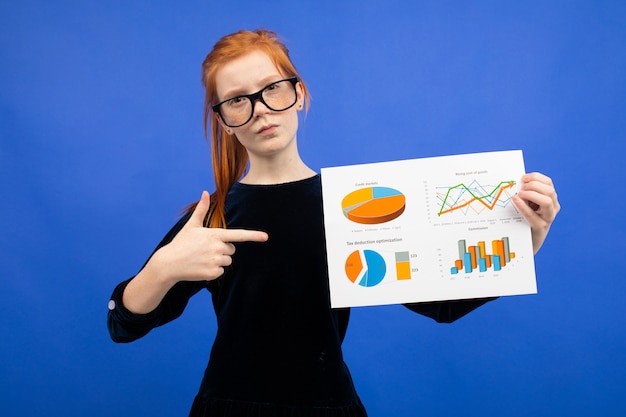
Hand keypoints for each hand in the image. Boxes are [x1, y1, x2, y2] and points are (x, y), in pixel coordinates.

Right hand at [153, 191, 268, 282]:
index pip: (238, 235)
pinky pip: (221, 271)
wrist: (169, 263)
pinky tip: (201, 267)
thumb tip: (205, 192)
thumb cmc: (181, 242)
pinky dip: (213, 271)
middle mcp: (217, 247)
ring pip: (227, 261)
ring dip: (218, 260)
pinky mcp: (212, 273)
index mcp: (215, 234)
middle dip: (222, 249)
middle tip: (205, 249)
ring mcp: (215, 261)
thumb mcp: (192, 225)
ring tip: (202, 258)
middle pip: (232, 249)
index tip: (265, 237)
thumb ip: (202, 209)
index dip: (253, 235)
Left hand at [512, 172, 559, 253]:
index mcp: (551, 199)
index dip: (536, 177)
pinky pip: (533, 215)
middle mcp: (553, 208)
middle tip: (521, 187)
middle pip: (549, 191)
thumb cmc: (524, 220)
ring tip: (520, 194)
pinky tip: (516, 200)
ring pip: (547, 202)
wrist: (526, 243)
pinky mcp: (539, 228)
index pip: (548, 183)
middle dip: (534, 185)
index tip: (523, 178)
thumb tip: (515, 182)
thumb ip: (525, 194)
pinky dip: (524, 206)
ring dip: (532, 194)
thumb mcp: (527, 205)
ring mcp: (548, 218)